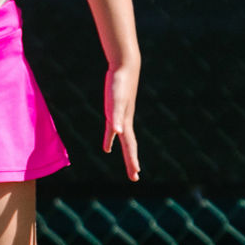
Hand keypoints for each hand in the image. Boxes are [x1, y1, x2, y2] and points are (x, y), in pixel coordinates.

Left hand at [103, 64, 140, 181]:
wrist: (125, 66)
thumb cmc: (120, 83)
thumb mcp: (116, 101)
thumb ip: (117, 117)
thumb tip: (118, 132)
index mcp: (125, 122)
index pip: (130, 146)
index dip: (132, 160)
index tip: (136, 174)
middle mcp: (125, 121)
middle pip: (129, 146)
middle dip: (132, 162)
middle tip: (135, 178)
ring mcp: (121, 116)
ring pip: (124, 139)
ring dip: (126, 152)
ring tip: (130, 165)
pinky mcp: (115, 109)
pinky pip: (113, 129)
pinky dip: (111, 138)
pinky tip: (108, 147)